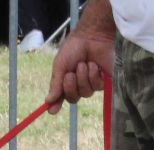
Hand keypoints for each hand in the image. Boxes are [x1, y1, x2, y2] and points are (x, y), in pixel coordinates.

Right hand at [46, 0, 114, 114]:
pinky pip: (96, 86)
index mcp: (66, 81)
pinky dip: (93, 75)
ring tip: (84, 64)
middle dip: (70, 87)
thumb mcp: (60, 64)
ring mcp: (92, 83)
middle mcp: (79, 84)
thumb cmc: (75, 47)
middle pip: (73, 98)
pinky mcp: (105, 81)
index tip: (52, 110)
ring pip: (85, 93)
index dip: (56, 105)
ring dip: (83, 78)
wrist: (92, 35)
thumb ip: (56, 83)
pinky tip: (94, 65)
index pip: (61, 97)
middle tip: (70, 74)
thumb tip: (48, 101)